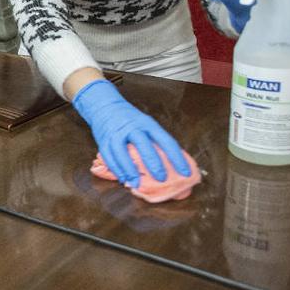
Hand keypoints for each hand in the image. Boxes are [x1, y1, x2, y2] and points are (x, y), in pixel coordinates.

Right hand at [72, 80, 191, 187]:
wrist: (105, 106)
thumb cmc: (130, 119)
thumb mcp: (146, 124)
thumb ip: (156, 141)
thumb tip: (172, 164)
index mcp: (148, 124)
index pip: (165, 140)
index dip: (176, 157)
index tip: (185, 172)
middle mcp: (132, 128)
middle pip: (143, 145)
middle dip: (153, 163)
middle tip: (161, 179)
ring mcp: (116, 134)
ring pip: (122, 152)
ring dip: (130, 170)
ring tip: (137, 184)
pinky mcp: (104, 141)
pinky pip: (109, 157)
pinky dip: (116, 169)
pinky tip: (123, 178)